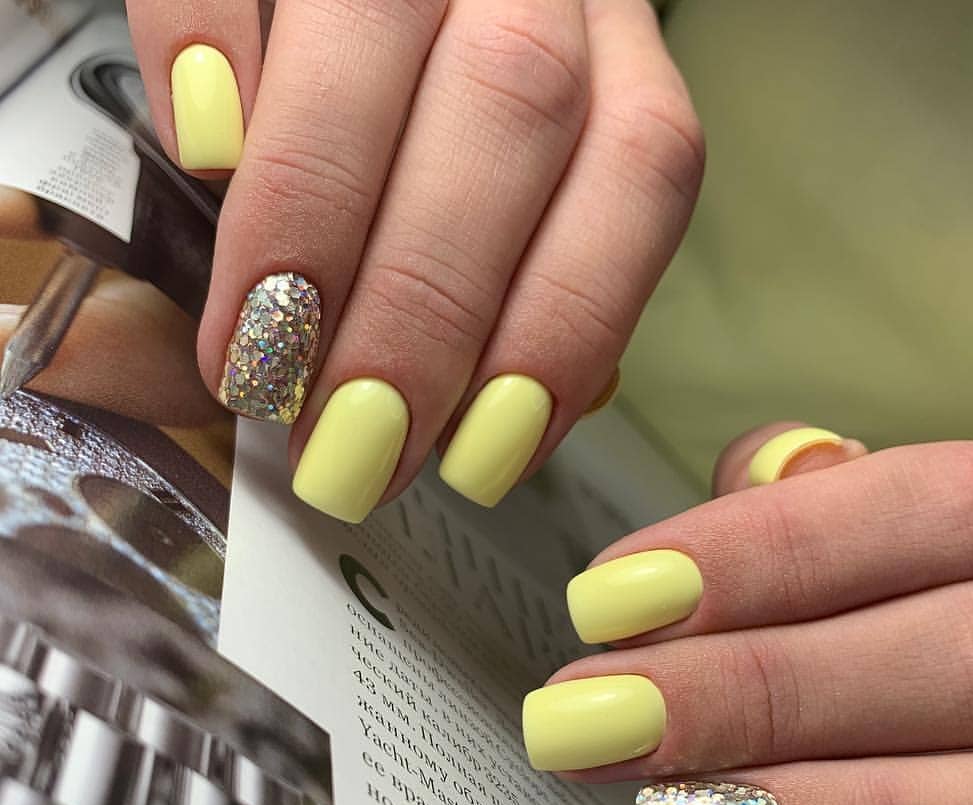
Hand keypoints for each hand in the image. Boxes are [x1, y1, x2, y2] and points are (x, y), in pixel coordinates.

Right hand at [125, 0, 701, 518]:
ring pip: (388, 34)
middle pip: (517, 112)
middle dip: (424, 313)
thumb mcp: (511, 193)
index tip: (477, 459)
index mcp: (611, 48)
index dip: (563, 331)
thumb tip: (468, 429)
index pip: (636, 175)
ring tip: (262, 371)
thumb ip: (506, 282)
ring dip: (316, 228)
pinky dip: (205, 47)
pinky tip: (201, 160)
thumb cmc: (442, 112)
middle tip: (351, 446)